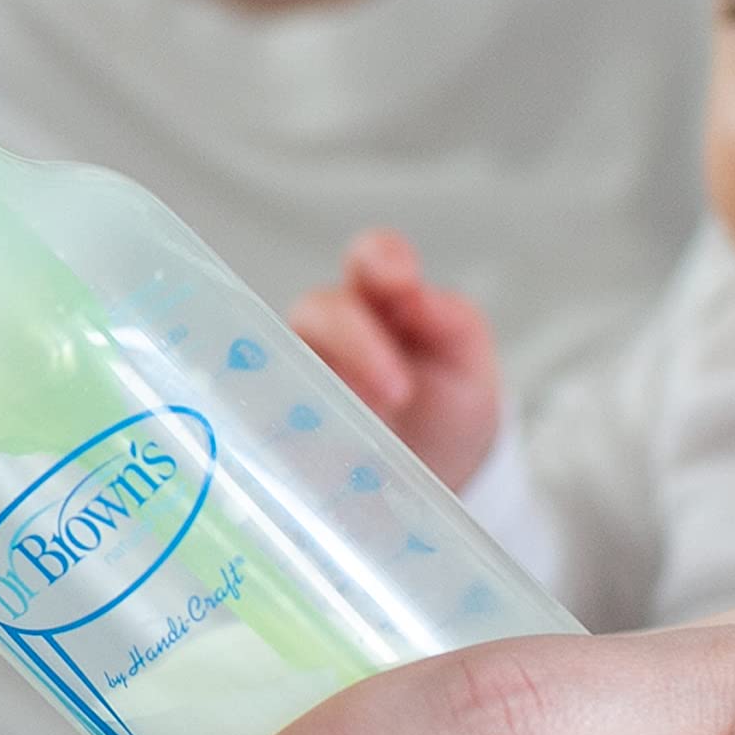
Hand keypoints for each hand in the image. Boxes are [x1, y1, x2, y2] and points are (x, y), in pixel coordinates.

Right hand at [290, 229, 503, 489]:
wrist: (432, 475)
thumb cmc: (446, 408)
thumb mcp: (467, 369)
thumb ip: (453, 324)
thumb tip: (417, 297)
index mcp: (383, 299)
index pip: (372, 258)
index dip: (381, 259)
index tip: (401, 282)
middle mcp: (333, 327)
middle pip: (320, 309)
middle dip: (355, 340)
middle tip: (397, 391)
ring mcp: (300, 372)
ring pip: (285, 356)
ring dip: (323, 388)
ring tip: (368, 427)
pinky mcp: (279, 421)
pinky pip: (267, 415)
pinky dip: (289, 428)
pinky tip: (321, 450)